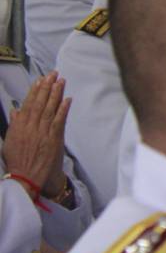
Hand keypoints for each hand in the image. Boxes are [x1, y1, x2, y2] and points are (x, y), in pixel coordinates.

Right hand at [2, 73, 69, 198]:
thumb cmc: (17, 161)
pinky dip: (63, 109)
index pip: (27, 104)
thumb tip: (15, 110)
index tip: (40, 80)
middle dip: (47, 87)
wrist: (25, 178)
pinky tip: (68, 99)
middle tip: (53, 74)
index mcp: (18, 127)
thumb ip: (14, 124)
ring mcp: (42, 133)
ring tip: (61, 81)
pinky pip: (59, 121)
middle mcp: (30, 127)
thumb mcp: (9, 141)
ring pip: (49, 109)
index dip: (34, 91)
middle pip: (39, 103)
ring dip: (56, 94)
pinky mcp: (53, 139)